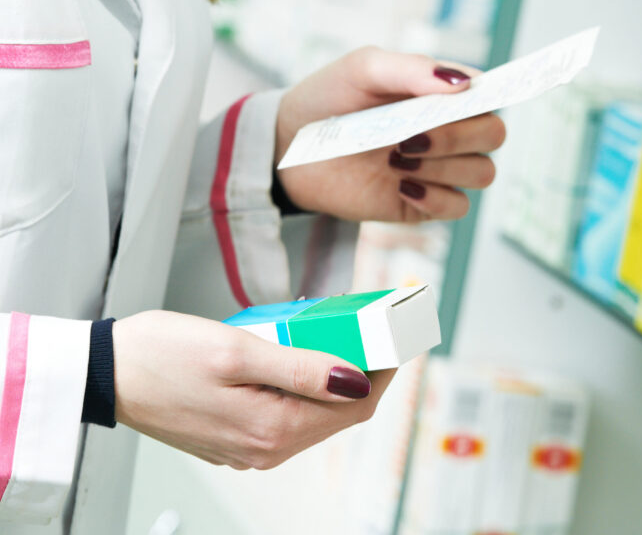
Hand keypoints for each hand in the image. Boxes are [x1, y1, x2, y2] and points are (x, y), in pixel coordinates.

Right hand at [113, 311, 394, 468]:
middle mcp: (266, 447)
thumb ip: (300, 368)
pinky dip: (305, 387)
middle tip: (371, 330)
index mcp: (272, 429)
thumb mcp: (237, 350)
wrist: (108, 373)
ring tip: (338, 336)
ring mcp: (251, 446)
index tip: (397, 338)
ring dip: (333, 377)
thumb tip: (355, 380)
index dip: (383, 370)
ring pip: (315, 413)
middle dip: (363, 371)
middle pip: (339, 412)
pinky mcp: (237, 436)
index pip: (355, 405)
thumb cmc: (161, 356)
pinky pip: (289, 414)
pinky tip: (301, 357)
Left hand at [275, 47, 505, 221]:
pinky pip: (458, 207)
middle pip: (493, 135)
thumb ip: (412, 69)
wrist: (290, 149)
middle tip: (408, 135)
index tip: (470, 102)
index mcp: (441, 93)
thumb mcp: (363, 69)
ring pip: (482, 172)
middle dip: (457, 135)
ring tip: (394, 159)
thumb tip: (464, 85)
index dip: (491, 97)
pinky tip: (400, 185)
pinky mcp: (423, 203)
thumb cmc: (328, 100)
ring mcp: (438, 169)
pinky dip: (436, 197)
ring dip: (443, 165)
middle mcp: (448, 131)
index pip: (489, 95)